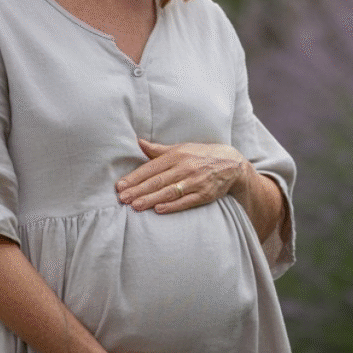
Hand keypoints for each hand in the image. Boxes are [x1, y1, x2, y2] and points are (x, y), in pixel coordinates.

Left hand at [116, 139, 248, 213]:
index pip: (151, 168)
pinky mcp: (205, 195)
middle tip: (122, 198)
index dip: (135, 177)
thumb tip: (138, 142)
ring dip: (151, 199)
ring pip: (169, 192)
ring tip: (135, 206)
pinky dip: (172, 206)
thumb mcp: (181, 148)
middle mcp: (185, 168)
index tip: (120, 185)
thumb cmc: (201, 155)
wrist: (231, 163)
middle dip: (138, 190)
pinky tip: (158, 210)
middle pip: (157, 181)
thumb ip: (158, 150)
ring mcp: (195, 182)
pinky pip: (186, 201)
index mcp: (177, 155)